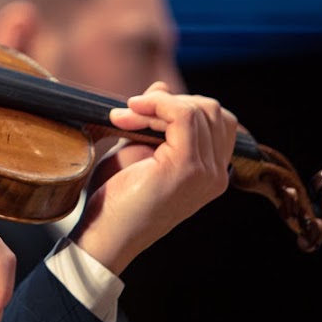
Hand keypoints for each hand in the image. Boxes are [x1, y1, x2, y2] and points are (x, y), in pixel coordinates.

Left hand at [72, 81, 238, 273]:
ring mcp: (207, 173)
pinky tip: (130, 113)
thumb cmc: (117, 197)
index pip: (216, 119)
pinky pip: (184, 117)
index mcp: (211, 171)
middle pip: (211, 110)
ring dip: (155, 105)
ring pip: (197, 109)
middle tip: (126, 113)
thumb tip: (163, 86)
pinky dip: (156, 105)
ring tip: (122, 118)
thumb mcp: (137, 149)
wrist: (104, 235)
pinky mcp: (188, 169)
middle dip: (167, 103)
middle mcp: (217, 174)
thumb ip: (154, 120)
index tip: (136, 110)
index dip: (177, 106)